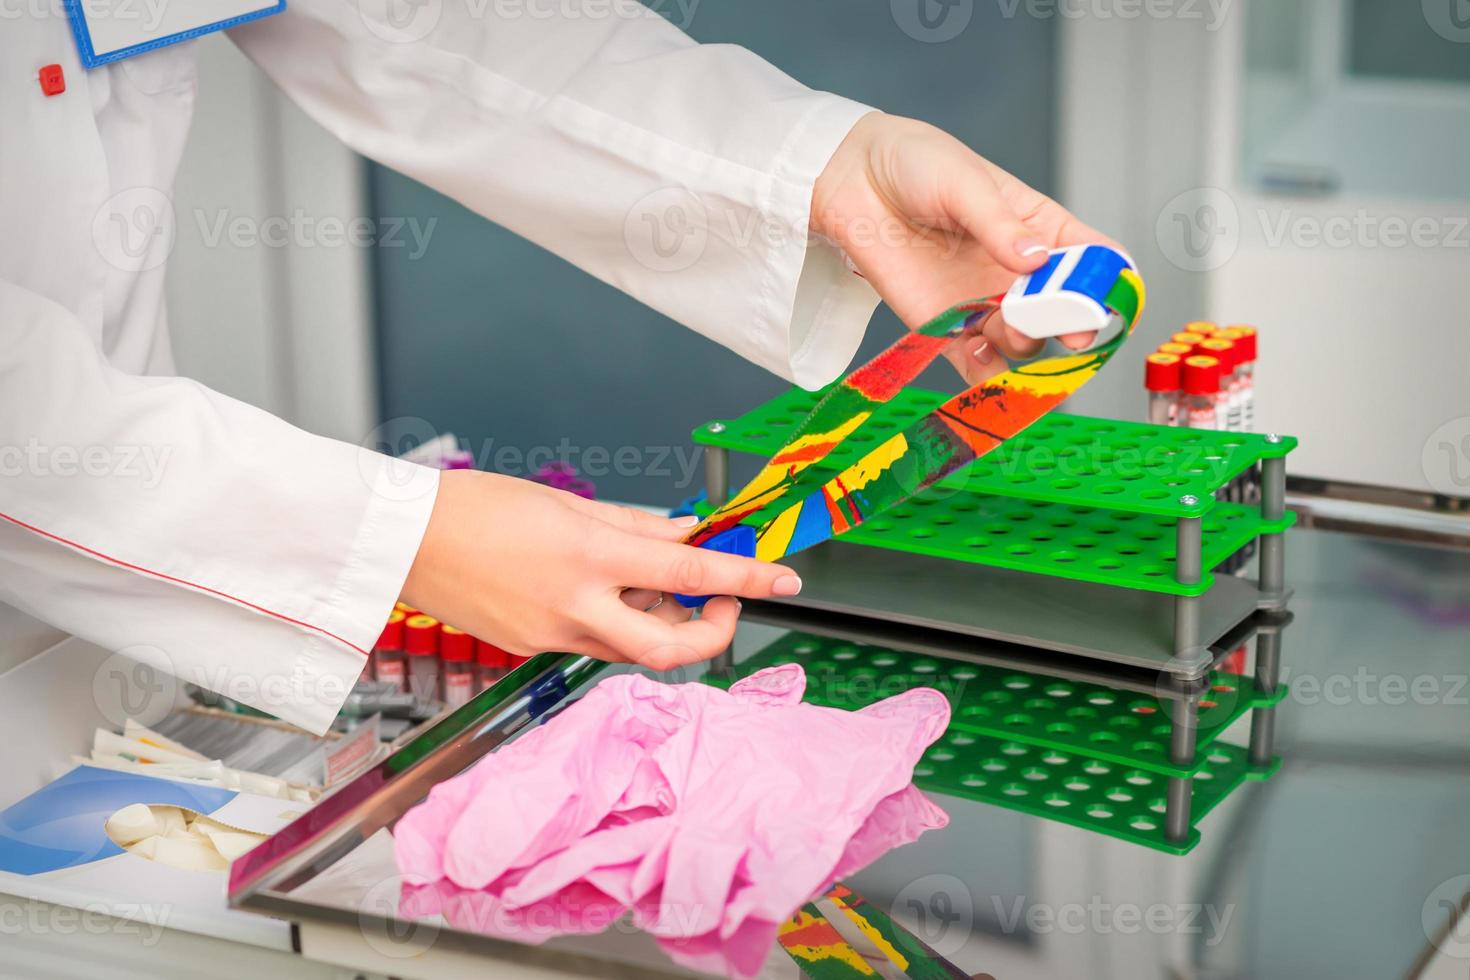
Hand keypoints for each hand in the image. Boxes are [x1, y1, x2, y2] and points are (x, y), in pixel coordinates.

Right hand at [400, 471, 801, 669]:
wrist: (401, 540)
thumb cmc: (475, 507)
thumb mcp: (567, 504)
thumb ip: (636, 527)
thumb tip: (686, 535)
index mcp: (588, 556)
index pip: (690, 571)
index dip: (746, 577)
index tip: (784, 579)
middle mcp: (574, 606)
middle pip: (671, 646)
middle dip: (712, 630)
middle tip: (721, 598)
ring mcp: (551, 636)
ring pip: (633, 646)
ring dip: (660, 620)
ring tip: (650, 580)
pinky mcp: (531, 649)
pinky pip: (593, 643)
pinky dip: (615, 620)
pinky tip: (601, 590)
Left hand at [812, 112, 1119, 384]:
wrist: (852, 182)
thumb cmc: (915, 164)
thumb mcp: (964, 181)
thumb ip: (1000, 225)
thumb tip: (1037, 260)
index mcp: (1041, 228)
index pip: (1096, 260)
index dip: (1111, 282)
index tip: (1106, 296)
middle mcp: (1019, 273)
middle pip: (1066, 313)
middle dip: (1070, 324)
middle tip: (1063, 324)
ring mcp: (985, 303)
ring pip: (1025, 344)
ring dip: (1024, 344)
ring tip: (1006, 322)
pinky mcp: (946, 327)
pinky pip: (976, 365)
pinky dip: (986, 374)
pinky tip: (981, 355)